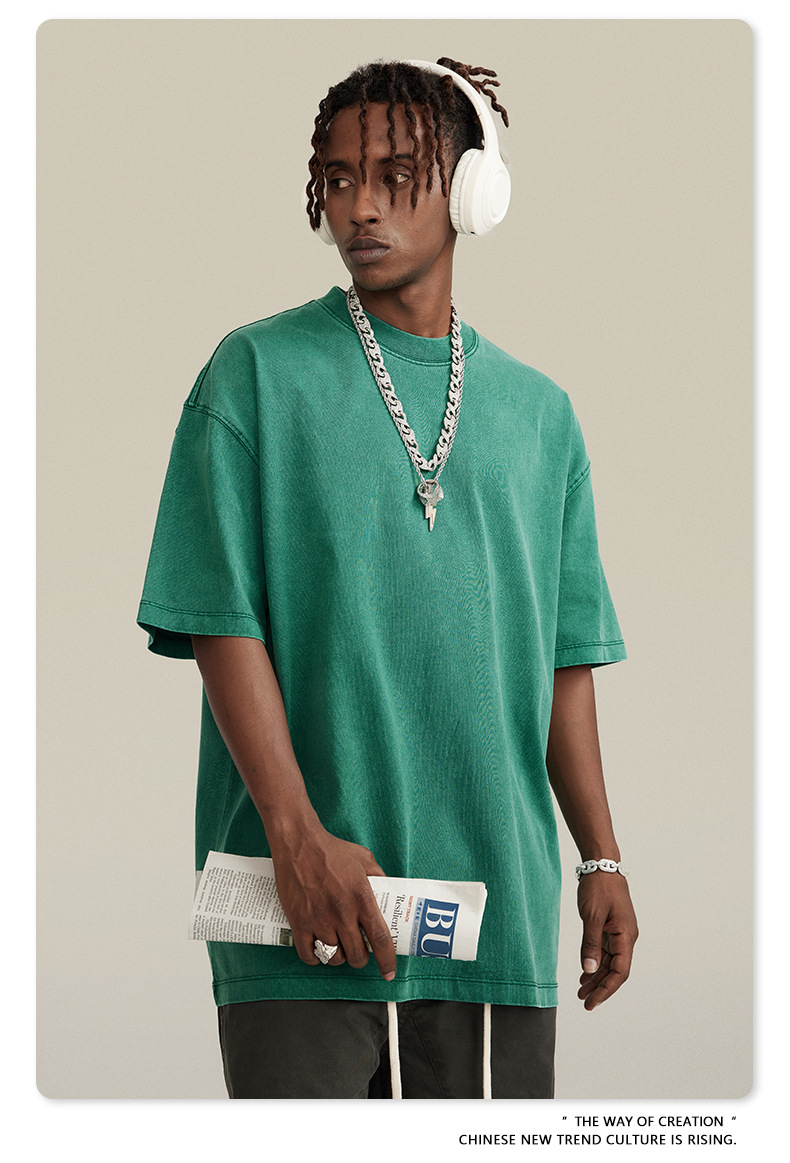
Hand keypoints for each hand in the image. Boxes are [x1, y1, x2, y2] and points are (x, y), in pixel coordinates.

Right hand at [269, 822, 396, 980]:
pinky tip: (318, 949)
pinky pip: (308, 955)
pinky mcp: (298, 922)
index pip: (380, 939)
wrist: (299, 843)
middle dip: (360, 958)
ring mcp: (319, 919)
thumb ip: (378, 876)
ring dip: (338, 957)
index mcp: (362, 897)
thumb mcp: (364, 858)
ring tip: (338, 947)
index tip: (389, 973)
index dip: (387, 961)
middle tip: (358, 951)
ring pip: (334, 958)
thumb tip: (388, 890)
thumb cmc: (331, 849)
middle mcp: (342, 913)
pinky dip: (315, 957)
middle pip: (357, 955)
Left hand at [577, 872, 637, 1009]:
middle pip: (615, 970)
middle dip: (600, 987)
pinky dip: (595, 962)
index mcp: (626, 936)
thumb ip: (590, 944)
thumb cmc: (598, 887)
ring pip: (609, 962)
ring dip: (596, 976)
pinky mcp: (611, 927)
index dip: (606, 989)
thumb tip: (589, 970)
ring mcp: (619, 932)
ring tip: (581, 990)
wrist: (601, 865)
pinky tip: (585, 972)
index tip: (592, 1002)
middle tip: (583, 1001)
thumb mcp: (592, 916)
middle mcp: (626, 937)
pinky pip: (605, 950)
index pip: (620, 972)